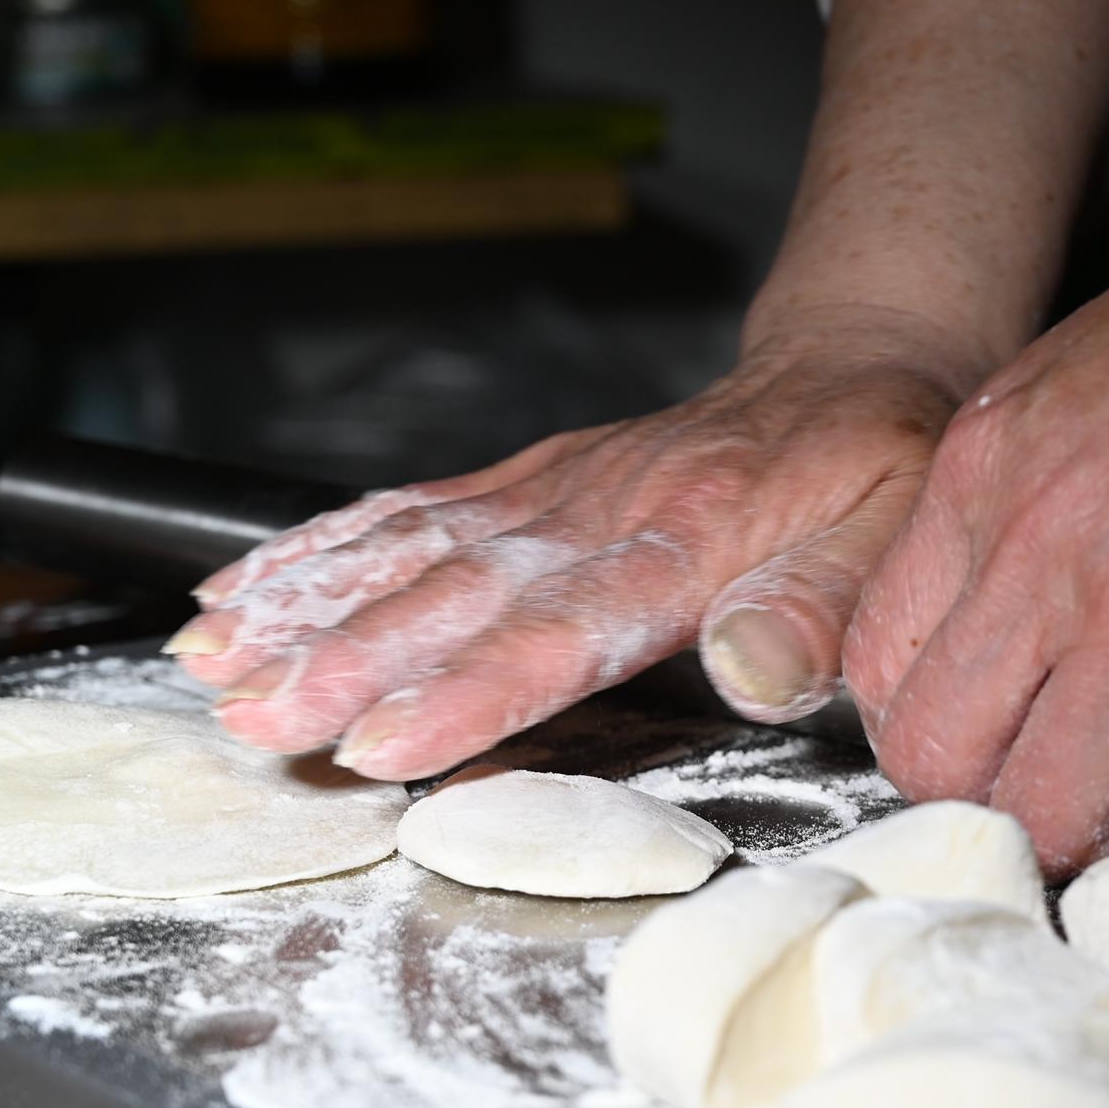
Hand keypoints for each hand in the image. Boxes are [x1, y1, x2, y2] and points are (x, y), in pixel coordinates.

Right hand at [169, 310, 984, 778]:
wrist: (857, 364)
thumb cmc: (884, 467)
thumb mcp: (896, 536)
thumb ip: (824, 607)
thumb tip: (754, 673)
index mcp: (691, 530)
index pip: (562, 625)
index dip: (469, 688)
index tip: (384, 742)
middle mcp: (600, 501)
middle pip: (455, 590)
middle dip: (346, 658)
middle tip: (255, 721)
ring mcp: (553, 486)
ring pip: (409, 545)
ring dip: (305, 605)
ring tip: (212, 662)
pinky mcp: (527, 477)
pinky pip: (410, 508)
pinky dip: (320, 548)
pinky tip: (244, 586)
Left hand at [843, 153, 1108, 873]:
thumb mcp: (1098, 372)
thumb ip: (1038, 500)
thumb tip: (1033, 629)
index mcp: (988, 467)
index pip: (882, 665)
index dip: (945, 720)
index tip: (1000, 730)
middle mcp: (1044, 550)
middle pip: (943, 763)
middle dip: (1008, 796)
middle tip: (1085, 782)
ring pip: (1056, 817)